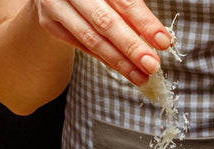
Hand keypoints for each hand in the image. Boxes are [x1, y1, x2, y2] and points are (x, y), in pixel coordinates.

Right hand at [33, 0, 171, 84]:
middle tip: (152, 66)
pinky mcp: (50, 22)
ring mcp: (55, 4)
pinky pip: (84, 46)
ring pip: (93, 39)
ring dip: (120, 62)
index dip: (145, 22)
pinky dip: (106, 59)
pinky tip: (125, 70)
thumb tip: (159, 39)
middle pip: (105, 21)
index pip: (124, 1)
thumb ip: (132, 10)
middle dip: (132, 47)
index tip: (164, 42)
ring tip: (141, 76)